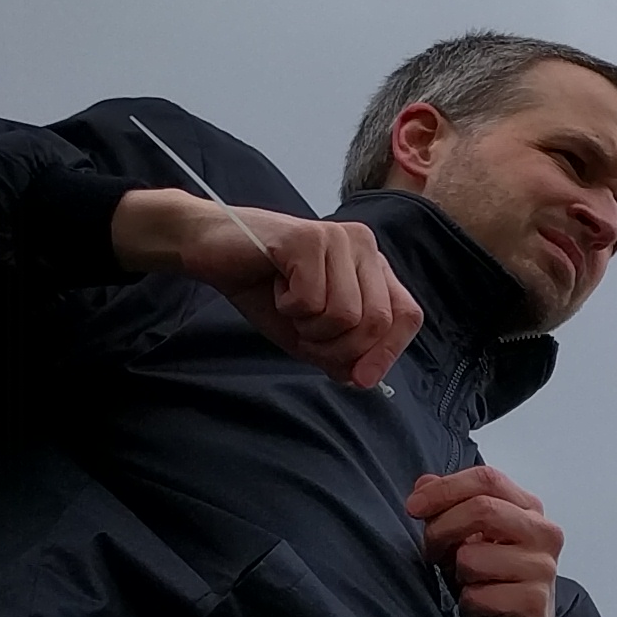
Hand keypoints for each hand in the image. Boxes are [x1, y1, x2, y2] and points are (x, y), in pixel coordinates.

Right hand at [111, 188, 418, 389]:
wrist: (209, 251)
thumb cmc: (262, 289)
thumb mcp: (308, 334)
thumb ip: (340, 355)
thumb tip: (364, 378)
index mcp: (373, 267)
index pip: (407, 316)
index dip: (387, 353)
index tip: (358, 379)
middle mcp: (364, 246)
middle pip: (377, 322)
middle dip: (337, 347)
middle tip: (303, 332)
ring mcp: (339, 238)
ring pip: (346, 315)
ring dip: (308, 326)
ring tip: (288, 303)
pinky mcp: (310, 237)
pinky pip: (313, 301)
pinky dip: (288, 307)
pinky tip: (276, 285)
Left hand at [409, 465, 563, 616]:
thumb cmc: (494, 579)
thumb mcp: (468, 537)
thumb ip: (448, 506)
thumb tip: (424, 483)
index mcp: (528, 508)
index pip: (487, 479)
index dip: (445, 489)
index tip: (413, 507)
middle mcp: (543, 532)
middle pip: (482, 509)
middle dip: (441, 530)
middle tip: (431, 551)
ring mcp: (543, 567)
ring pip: (472, 557)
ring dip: (457, 574)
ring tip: (469, 584)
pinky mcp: (534, 602)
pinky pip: (478, 595)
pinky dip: (468, 603)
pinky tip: (480, 607)